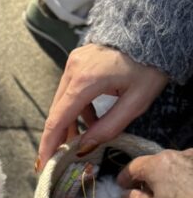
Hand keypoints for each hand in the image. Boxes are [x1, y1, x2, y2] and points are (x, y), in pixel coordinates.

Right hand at [37, 44, 167, 167]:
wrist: (154, 34)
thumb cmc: (150, 67)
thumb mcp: (136, 103)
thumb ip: (109, 127)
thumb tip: (84, 146)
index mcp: (85, 81)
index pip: (58, 119)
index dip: (49, 144)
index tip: (43, 163)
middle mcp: (73, 69)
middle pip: (57, 110)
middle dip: (58, 135)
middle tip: (61, 157)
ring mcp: (74, 61)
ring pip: (63, 99)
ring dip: (69, 120)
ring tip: (81, 139)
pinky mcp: (78, 59)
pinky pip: (71, 88)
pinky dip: (77, 105)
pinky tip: (90, 116)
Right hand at [118, 149, 192, 197]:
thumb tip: (127, 193)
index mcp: (159, 163)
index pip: (134, 166)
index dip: (125, 177)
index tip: (122, 187)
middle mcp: (181, 154)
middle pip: (157, 165)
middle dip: (149, 181)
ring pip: (177, 168)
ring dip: (169, 181)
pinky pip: (191, 173)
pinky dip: (186, 182)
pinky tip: (187, 197)